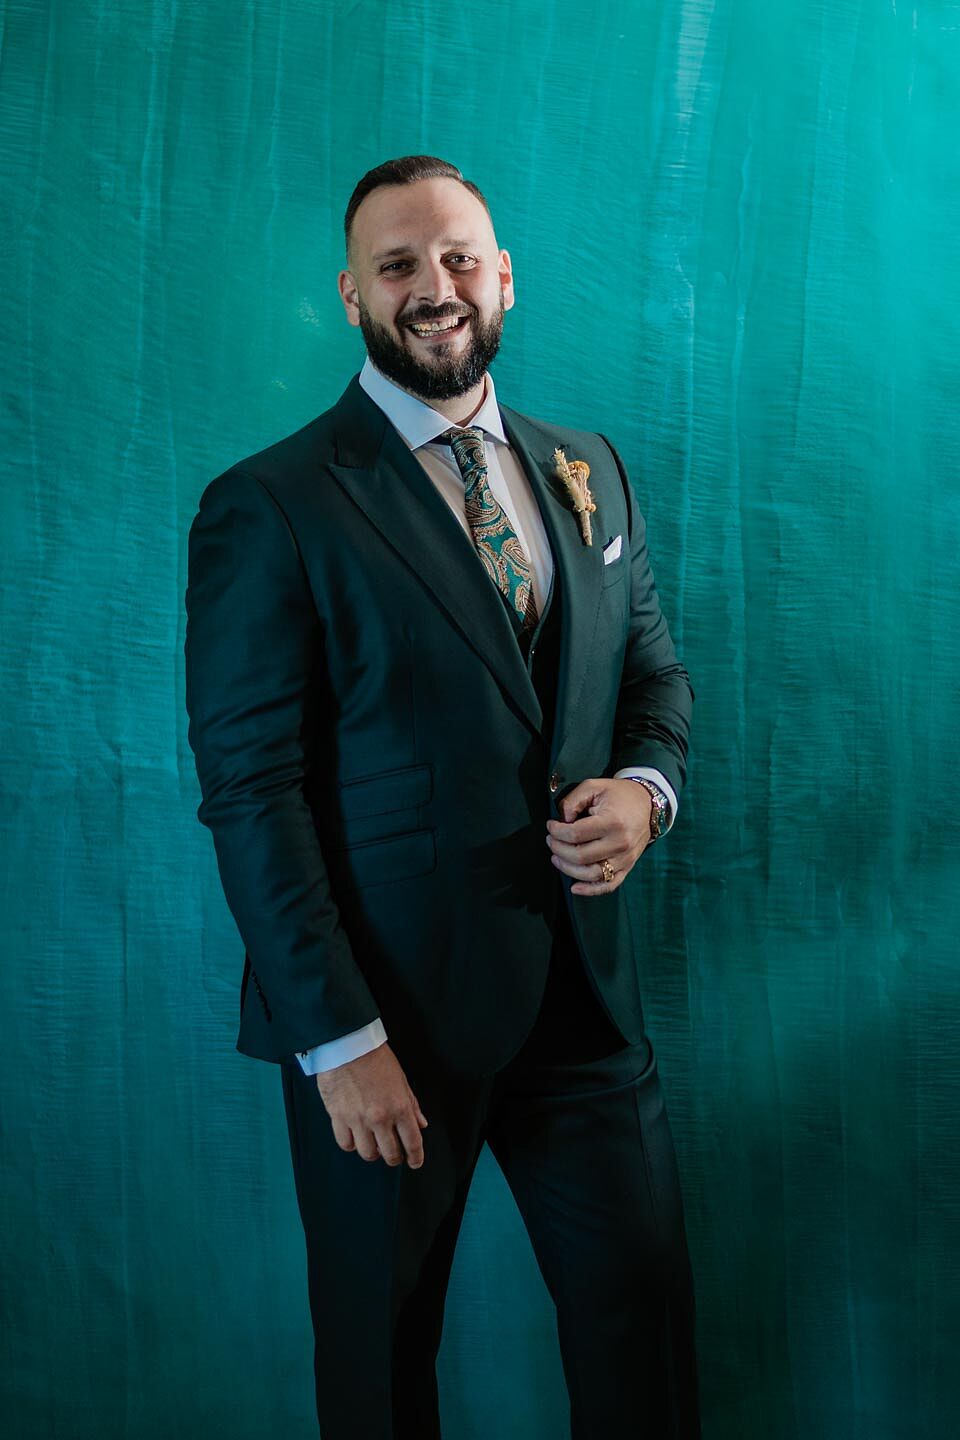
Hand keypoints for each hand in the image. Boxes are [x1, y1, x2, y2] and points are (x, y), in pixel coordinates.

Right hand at [315, 1043, 428, 1168]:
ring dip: (373, 1152)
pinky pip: (346, 1144)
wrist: (347, 1045)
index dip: (416, 1157)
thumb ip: (412, 1105)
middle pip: (390, 1154)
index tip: (415, 1162)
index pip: (412, 1142)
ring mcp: (358, 1119)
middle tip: (394, 1154)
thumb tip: (421, 1124)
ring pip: (367, 1153)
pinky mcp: (338, 1117)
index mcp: (399, 1107)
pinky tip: (355, 1136)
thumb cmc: (376, 1058)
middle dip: (395, 1158)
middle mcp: (379, 1118)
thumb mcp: (401, 1079)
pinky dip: (352, 1144)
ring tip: (373, 1143)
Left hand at [546, 777, 652, 895]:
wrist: (647, 804)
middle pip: (580, 857)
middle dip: (558, 849)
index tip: (551, 825)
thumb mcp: (594, 786)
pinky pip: (608, 885)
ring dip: (568, 869)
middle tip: (551, 840)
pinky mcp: (627, 867)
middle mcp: (620, 843)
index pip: (575, 835)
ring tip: (557, 857)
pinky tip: (574, 888)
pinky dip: (590, 890)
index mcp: (612, 822)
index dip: (556, 832)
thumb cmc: (618, 795)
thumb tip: (562, 820)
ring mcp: (625, 858)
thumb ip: (573, 800)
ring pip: (591, 874)